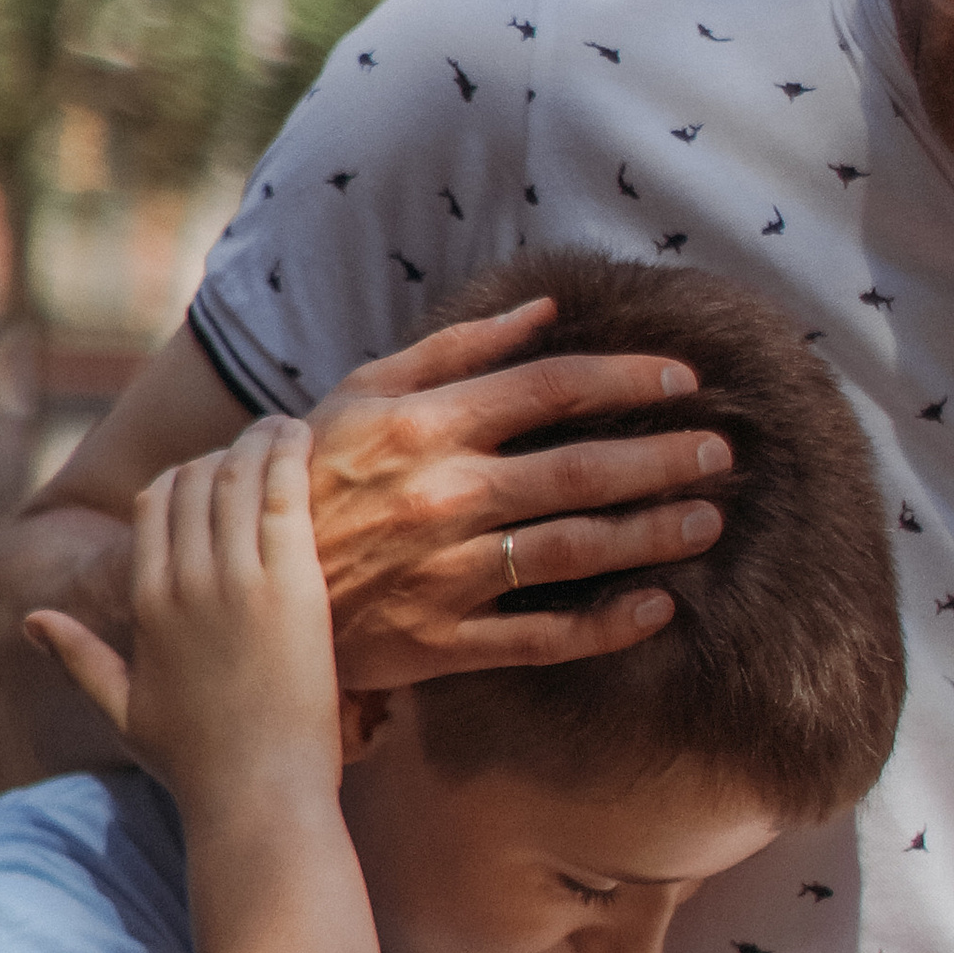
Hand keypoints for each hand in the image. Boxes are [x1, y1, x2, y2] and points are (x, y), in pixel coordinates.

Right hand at [24, 419, 338, 819]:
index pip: (157, 504)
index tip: (217, 472)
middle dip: (227, 454)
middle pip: (199, 481)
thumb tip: (31, 621)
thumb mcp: (122, 709)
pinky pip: (285, 494)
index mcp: (146, 602)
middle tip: (259, 444)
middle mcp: (184, 581)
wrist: (256, 797)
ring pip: (240, 477)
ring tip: (284, 428)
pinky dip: (291, 454)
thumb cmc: (196, 764)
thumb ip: (78, 657)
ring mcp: (236, 580)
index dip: (186, 477)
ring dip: (261, 442)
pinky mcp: (291, 586)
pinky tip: (303, 435)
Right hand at [303, 296, 736, 689]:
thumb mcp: (359, 393)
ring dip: (650, 536)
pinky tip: (657, 609)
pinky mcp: (441, 642)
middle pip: (578, 470)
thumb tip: (541, 310)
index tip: (685, 378)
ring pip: (571, 551)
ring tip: (708, 523)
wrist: (231, 581)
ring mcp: (444, 574)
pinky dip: (605, 627)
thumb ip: (453, 350)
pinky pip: (541, 638)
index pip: (547, 388)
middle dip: (662, 459)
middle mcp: (441, 496)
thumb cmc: (305, 477)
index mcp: (422, 426)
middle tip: (722, 454)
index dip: (625, 379)